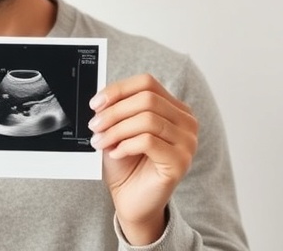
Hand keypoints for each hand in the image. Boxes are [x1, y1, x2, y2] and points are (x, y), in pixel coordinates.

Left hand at [88, 74, 197, 244]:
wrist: (131, 198)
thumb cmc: (126, 162)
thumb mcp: (118, 129)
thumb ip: (116, 110)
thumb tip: (101, 98)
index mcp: (174, 108)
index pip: (148, 83)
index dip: (118, 90)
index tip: (95, 104)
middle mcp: (186, 123)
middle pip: (147, 100)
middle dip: (114, 112)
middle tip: (94, 126)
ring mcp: (187, 143)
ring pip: (147, 120)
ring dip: (116, 130)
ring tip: (100, 142)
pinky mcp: (180, 162)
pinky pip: (149, 142)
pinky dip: (125, 145)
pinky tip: (115, 153)